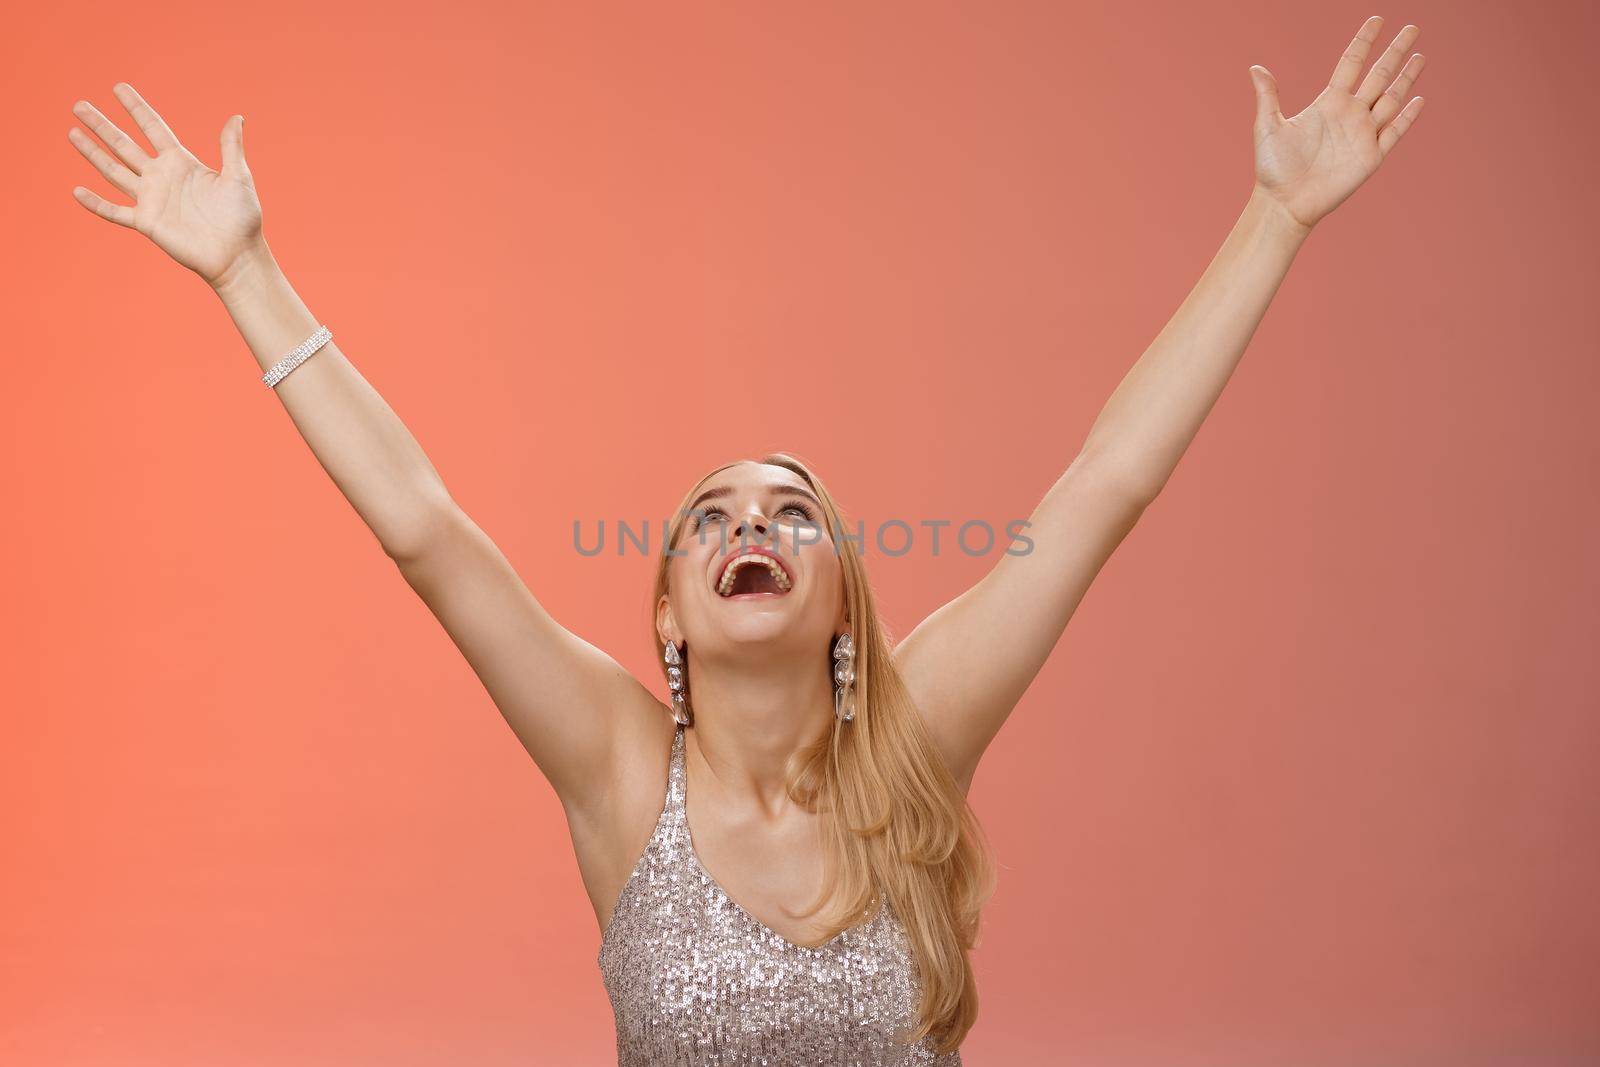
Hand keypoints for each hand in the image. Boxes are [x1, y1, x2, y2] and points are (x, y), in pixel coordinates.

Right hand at [68, 83, 264, 286]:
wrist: (237, 255)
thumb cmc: (242, 219)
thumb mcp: (239, 177)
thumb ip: (231, 147)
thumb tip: (236, 117)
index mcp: (181, 163)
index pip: (153, 128)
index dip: (136, 108)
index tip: (118, 87)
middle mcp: (161, 177)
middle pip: (124, 145)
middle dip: (102, 125)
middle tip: (80, 105)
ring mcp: (152, 199)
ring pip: (114, 171)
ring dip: (92, 153)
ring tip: (72, 132)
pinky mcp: (147, 223)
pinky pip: (115, 212)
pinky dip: (96, 203)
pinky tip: (77, 191)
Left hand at [1249, 16, 1427, 231]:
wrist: (1284, 203)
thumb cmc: (1272, 168)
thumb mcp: (1267, 127)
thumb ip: (1268, 96)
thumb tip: (1255, 67)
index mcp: (1328, 103)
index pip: (1351, 63)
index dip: (1364, 41)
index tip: (1377, 20)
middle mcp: (1349, 114)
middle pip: (1379, 75)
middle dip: (1395, 51)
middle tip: (1412, 28)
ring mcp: (1362, 134)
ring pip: (1391, 99)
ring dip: (1407, 78)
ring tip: (1420, 56)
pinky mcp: (1371, 157)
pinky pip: (1394, 131)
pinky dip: (1408, 116)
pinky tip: (1419, 99)